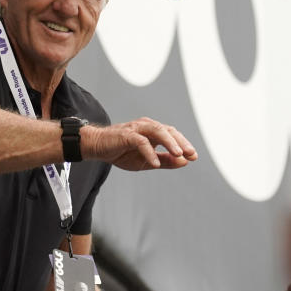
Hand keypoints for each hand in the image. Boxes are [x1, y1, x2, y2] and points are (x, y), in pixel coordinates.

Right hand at [82, 118, 196, 170]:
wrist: (97, 147)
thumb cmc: (121, 152)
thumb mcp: (146, 161)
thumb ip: (165, 161)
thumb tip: (184, 162)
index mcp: (153, 132)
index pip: (173, 135)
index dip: (184, 145)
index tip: (194, 157)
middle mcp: (147, 127)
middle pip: (168, 131)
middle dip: (181, 142)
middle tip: (191, 154)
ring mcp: (137, 129)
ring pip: (158, 132)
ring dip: (169, 143)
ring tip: (178, 154)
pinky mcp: (126, 134)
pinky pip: (141, 142)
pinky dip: (149, 152)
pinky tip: (155, 163)